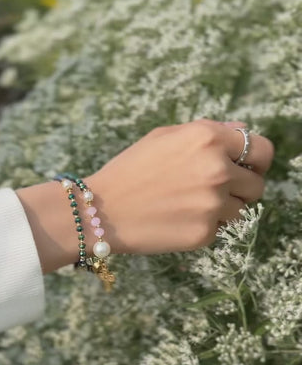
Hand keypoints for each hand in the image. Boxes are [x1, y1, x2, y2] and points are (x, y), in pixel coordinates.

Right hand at [86, 120, 273, 254]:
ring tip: (191, 205)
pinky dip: (205, 226)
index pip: (262, 150)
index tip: (247, 168)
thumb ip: (209, 131)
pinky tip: (178, 219)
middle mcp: (216, 169)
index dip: (257, 161)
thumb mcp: (166, 135)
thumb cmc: (131, 169)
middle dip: (242, 188)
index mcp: (208, 138)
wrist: (102, 210)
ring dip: (224, 209)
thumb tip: (244, 134)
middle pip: (257, 184)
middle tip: (216, 191)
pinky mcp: (205, 233)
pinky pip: (220, 229)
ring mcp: (213, 204)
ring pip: (242, 210)